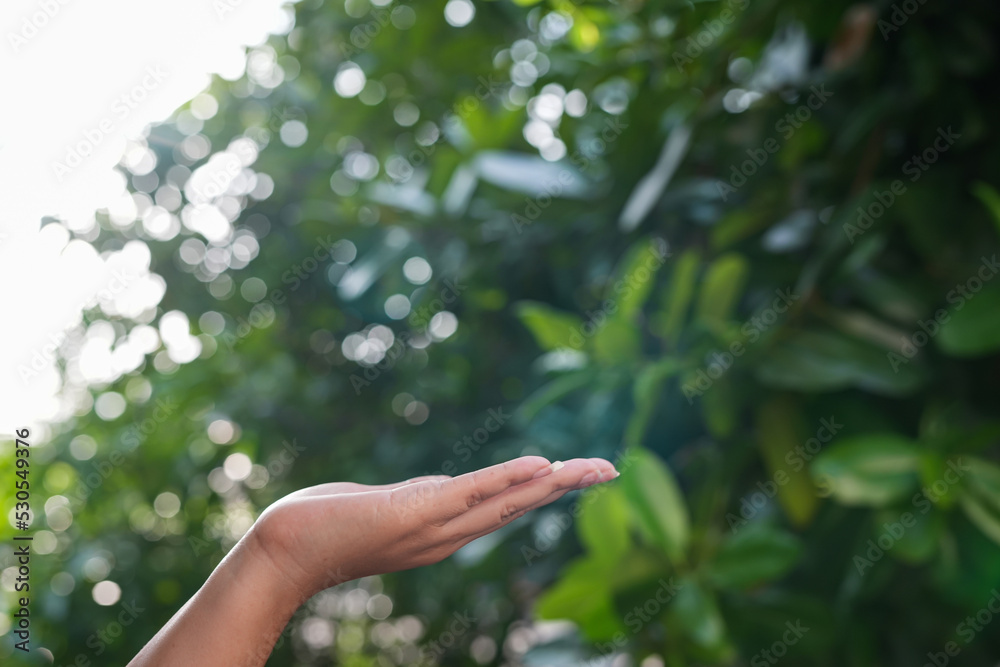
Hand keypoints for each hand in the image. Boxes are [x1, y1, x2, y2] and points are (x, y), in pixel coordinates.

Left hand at [250, 455, 618, 603]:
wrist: (285, 550)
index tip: (580, 474)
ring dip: (551, 484)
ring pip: (505, 501)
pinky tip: (540, 467)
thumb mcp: (388, 506)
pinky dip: (508, 480)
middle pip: (518, 506)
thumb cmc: (328, 526)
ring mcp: (434, 526)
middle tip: (610, 468)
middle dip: (566, 487)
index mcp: (444, 531)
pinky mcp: (415, 513)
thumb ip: (421, 496)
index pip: (505, 506)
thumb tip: (443, 484)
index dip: (546, 490)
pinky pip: (470, 494)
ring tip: (592, 468)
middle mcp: (448, 535)